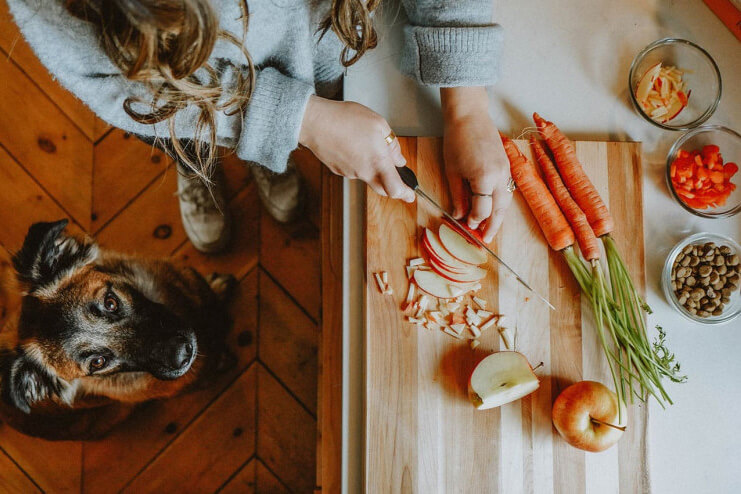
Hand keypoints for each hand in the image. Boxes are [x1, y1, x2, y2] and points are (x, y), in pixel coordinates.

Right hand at [299, 96, 414, 201]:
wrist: (315, 122)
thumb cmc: (345, 119)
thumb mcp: (378, 124)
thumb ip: (392, 145)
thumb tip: (399, 159)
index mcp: (377, 162)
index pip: (395, 188)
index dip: (405, 194)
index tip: (410, 195)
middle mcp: (363, 172)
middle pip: (382, 188)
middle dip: (391, 184)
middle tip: (397, 177)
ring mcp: (349, 173)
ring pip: (366, 175)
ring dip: (371, 166)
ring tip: (365, 143)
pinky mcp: (338, 170)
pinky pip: (353, 169)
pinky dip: (357, 161)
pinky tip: (352, 145)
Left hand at [441, 87, 511, 242]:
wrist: (469, 116)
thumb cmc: (457, 140)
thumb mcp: (452, 171)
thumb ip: (458, 196)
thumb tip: (460, 215)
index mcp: (484, 179)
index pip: (482, 209)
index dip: (474, 220)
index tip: (467, 226)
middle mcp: (500, 176)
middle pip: (499, 209)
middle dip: (493, 226)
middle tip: (486, 239)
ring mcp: (506, 170)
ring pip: (506, 200)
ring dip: (499, 216)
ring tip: (490, 227)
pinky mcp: (507, 165)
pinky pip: (506, 189)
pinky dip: (500, 201)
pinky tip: (492, 207)